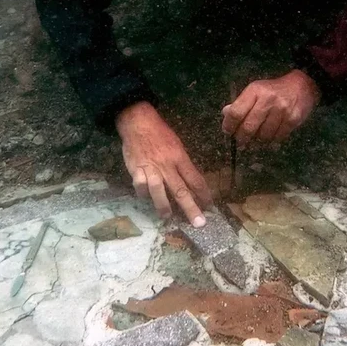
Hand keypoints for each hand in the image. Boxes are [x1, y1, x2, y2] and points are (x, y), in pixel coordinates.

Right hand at [116, 102, 211, 226]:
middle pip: (181, 190)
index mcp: (180, 158)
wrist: (138, 122)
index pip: (195, 179)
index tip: (210, 206)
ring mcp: (151, 168)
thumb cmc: (160, 133)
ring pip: (159, 191)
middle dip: (191, 208)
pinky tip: (145, 197)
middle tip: (199, 223)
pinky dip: (143, 194)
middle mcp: (167, 165)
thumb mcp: (177, 145)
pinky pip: (140, 186)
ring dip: (164, 206)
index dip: (204, 193)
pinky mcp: (136, 170)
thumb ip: (183, 163)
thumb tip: (191, 182)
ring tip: (168, 218)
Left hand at [221, 70, 320, 147]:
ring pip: (263, 136)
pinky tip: (270, 135)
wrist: (301, 85)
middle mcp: (268, 100)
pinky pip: (277, 138)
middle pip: (248, 127)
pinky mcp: (292, 119)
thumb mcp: (255, 90)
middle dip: (241, 138)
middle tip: (240, 141)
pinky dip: (272, 140)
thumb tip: (226, 114)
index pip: (236, 112)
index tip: (228, 131)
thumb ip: (240, 103)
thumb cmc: (273, 90)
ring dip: (258, 140)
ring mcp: (281, 110)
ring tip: (257, 136)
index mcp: (255, 91)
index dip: (229, 125)